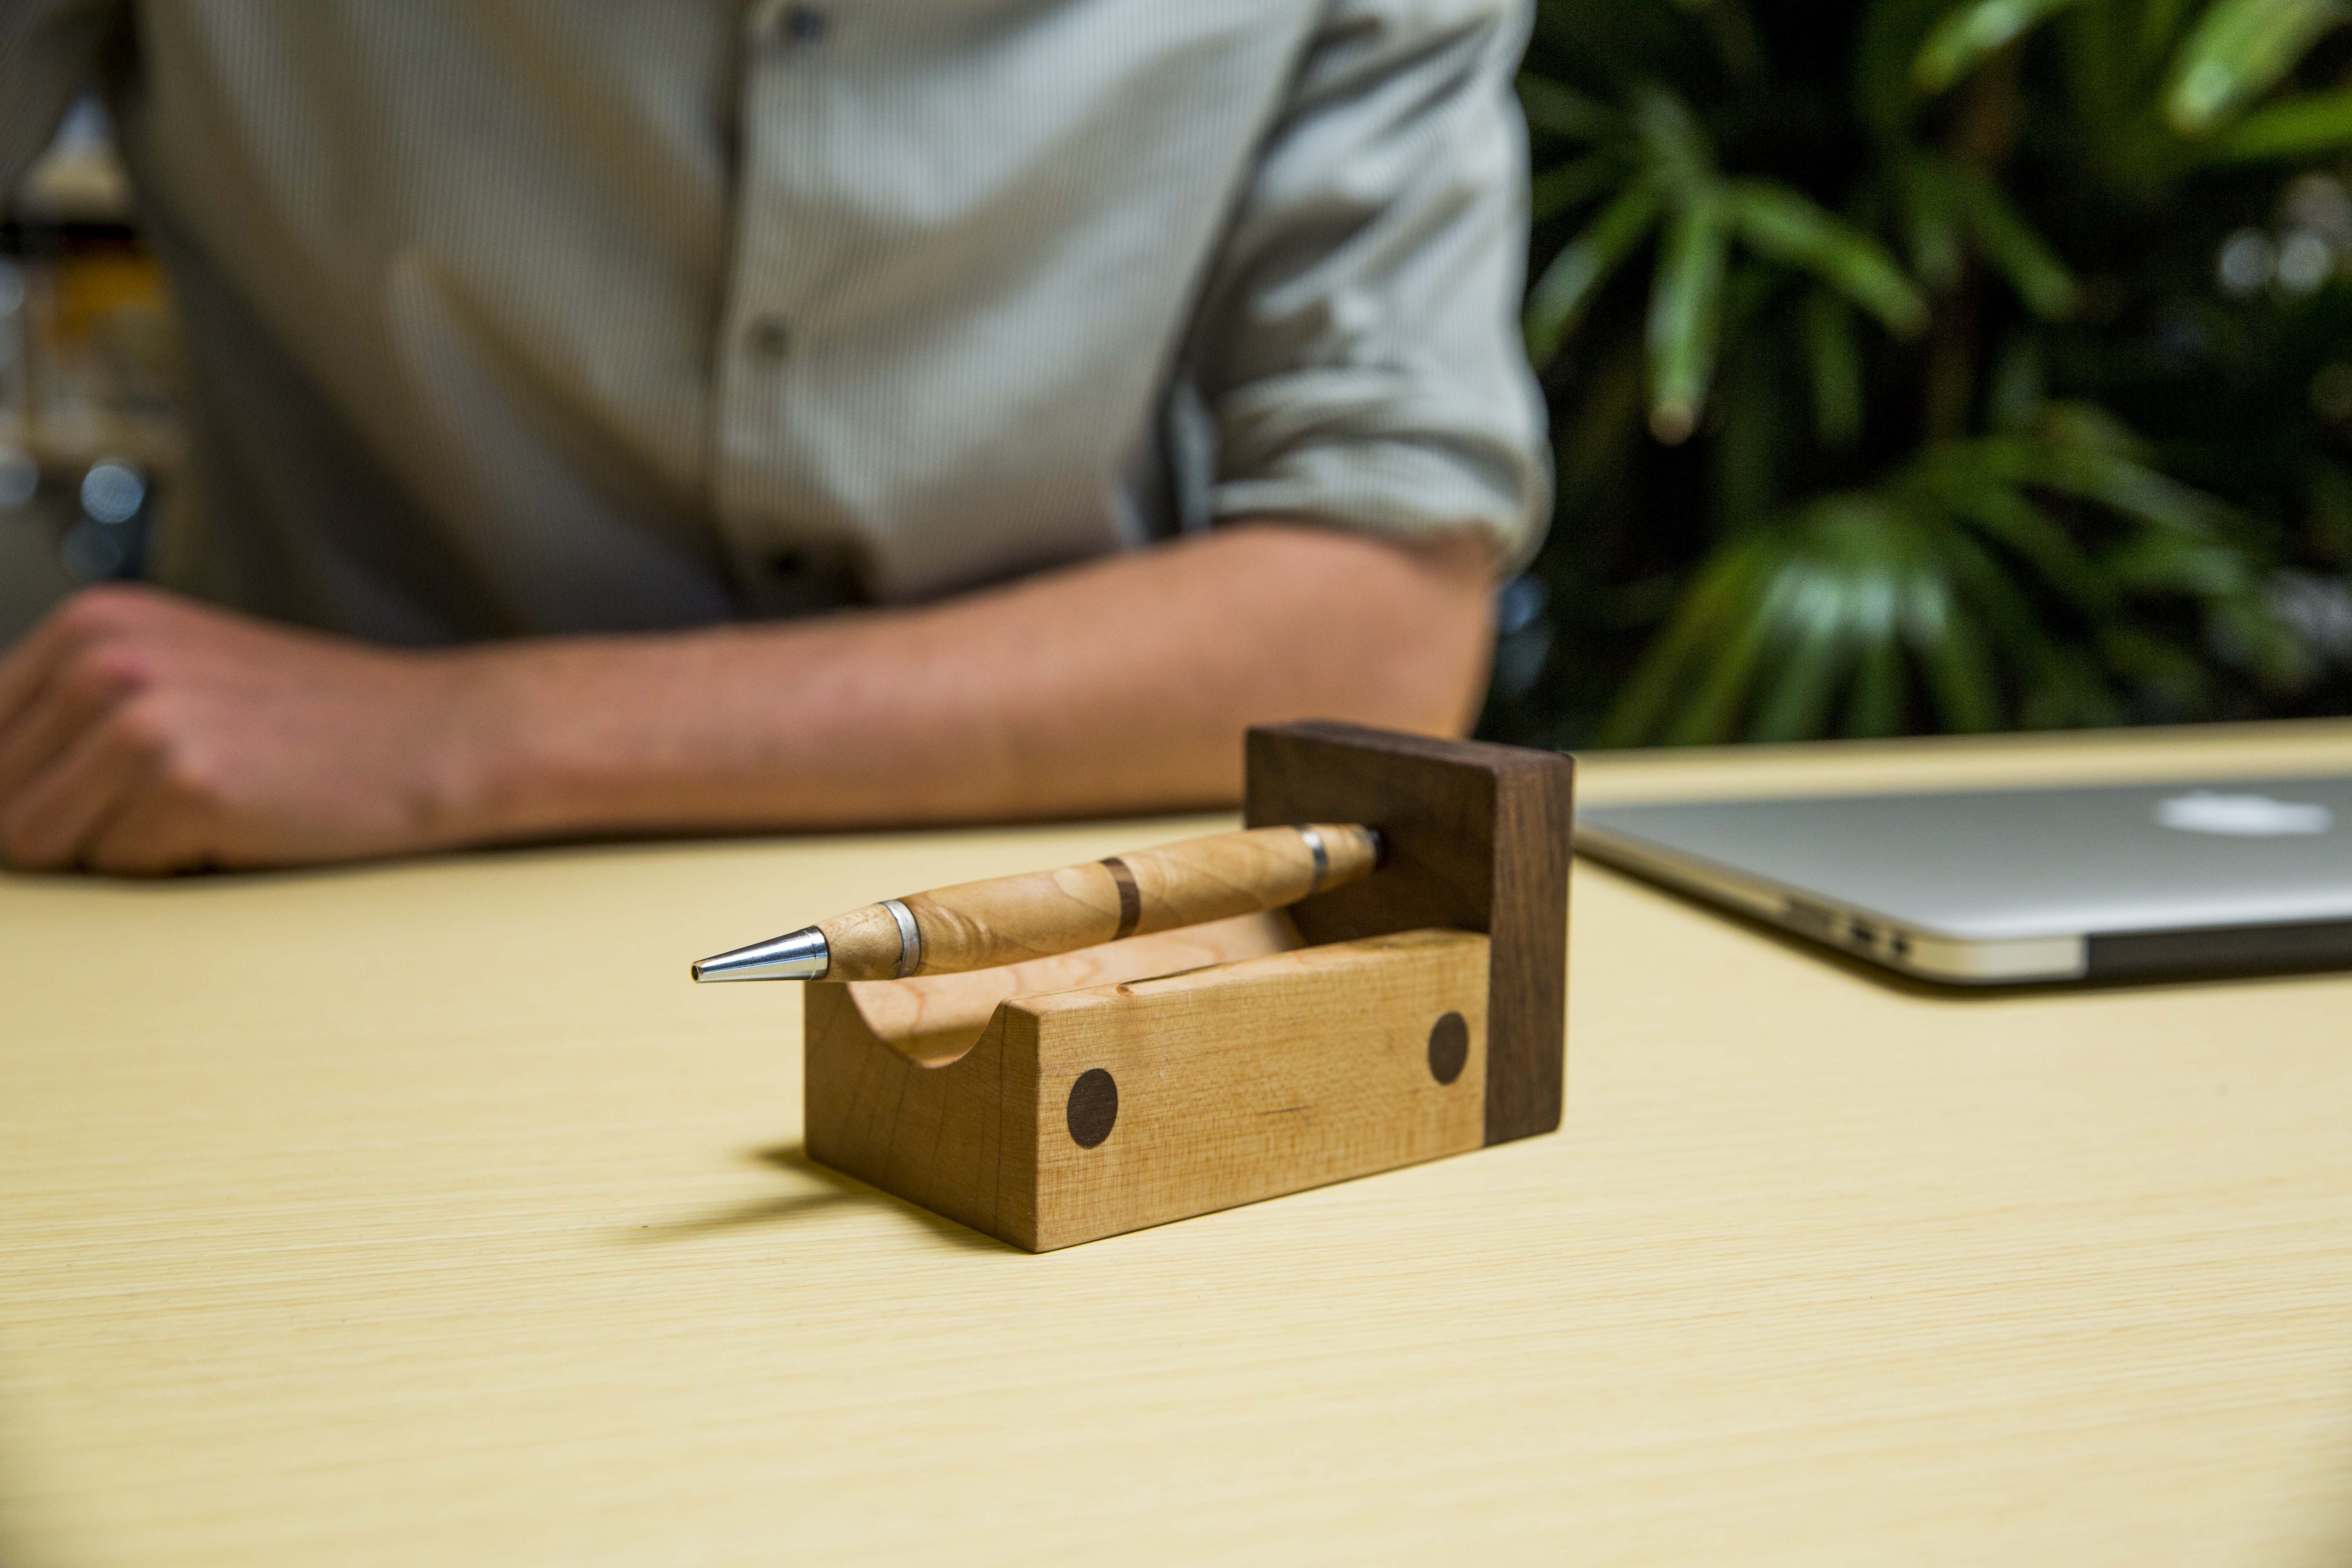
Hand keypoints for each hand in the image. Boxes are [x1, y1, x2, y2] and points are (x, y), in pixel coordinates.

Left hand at [0, 586, 492, 873]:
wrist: (440, 737)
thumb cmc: (318, 724)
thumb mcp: (179, 675)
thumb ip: (76, 710)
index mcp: (94, 621)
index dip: (25, 790)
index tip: (95, 804)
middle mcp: (103, 657)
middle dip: (67, 826)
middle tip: (166, 812)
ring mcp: (142, 718)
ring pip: (37, 844)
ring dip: (111, 850)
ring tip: (200, 815)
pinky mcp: (184, 784)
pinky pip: (115, 870)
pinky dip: (167, 867)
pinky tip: (236, 828)